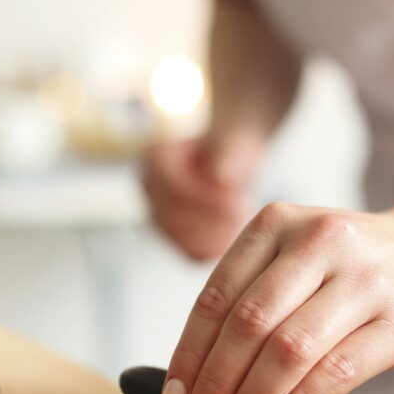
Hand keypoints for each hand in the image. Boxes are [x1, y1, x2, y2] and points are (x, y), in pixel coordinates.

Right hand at [141, 127, 264, 260]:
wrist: (231, 162)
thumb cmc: (230, 149)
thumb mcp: (235, 140)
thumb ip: (228, 151)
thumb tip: (219, 176)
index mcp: (155, 159)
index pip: (170, 186)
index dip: (204, 196)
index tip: (236, 198)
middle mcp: (150, 190)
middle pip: (174, 217)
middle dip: (214, 217)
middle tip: (243, 208)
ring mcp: (160, 217)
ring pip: (184, 240)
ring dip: (218, 232)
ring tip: (241, 215)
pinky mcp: (176, 238)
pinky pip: (194, 253)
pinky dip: (218, 246)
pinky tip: (236, 230)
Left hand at [159, 202, 393, 393]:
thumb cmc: (355, 266)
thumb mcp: (297, 256)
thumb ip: (250, 300)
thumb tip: (191, 382)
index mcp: (277, 223)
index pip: (216, 297)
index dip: (188, 355)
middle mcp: (318, 241)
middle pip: (247, 325)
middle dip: (214, 386)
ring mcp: (363, 279)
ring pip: (288, 351)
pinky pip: (335, 373)